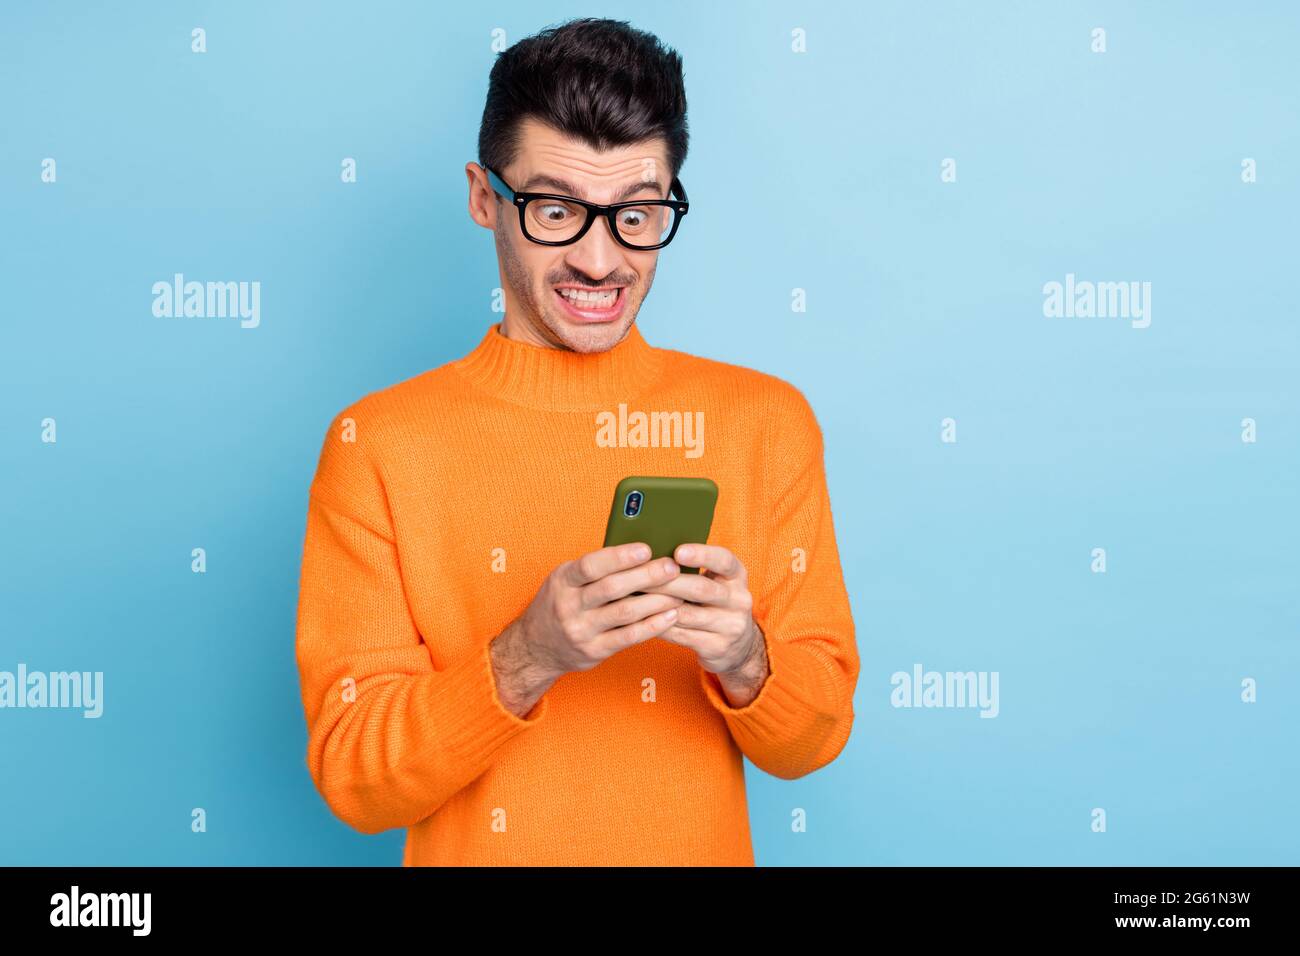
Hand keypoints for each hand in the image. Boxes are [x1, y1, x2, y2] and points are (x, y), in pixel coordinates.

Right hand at [490, 542, 682, 715]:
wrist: (535, 647)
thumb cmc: (560, 604)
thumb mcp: (566, 580)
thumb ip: (594, 568)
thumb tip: (639, 550)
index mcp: (562, 580)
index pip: (591, 566)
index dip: (620, 557)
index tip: (646, 548)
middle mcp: (568, 605)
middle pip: (612, 588)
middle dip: (646, 576)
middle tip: (672, 567)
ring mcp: (581, 630)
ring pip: (625, 613)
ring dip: (656, 601)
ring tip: (679, 591)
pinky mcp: (594, 651)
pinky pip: (629, 637)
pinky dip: (652, 625)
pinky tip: (671, 616)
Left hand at [642, 543, 769, 707]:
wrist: (739, 647)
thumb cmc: (715, 603)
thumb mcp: (716, 582)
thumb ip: (695, 569)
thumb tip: (652, 554)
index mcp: (738, 576)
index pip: (724, 560)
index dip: (702, 555)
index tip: (677, 551)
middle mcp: (739, 600)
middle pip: (700, 589)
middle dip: (667, 582)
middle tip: (638, 575)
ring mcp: (730, 626)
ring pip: (686, 614)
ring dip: (655, 605)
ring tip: (630, 596)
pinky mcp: (716, 647)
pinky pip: (680, 635)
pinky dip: (656, 625)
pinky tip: (639, 618)